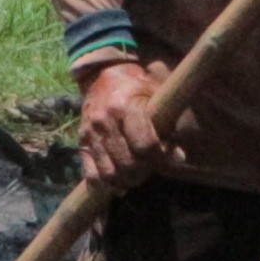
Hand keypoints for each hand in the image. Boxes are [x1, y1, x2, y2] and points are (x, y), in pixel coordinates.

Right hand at [76, 57, 181, 194]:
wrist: (104, 76)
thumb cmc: (139, 87)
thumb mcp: (157, 97)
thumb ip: (169, 125)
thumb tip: (178, 158)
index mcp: (124, 107)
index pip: (145, 146)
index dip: (161, 158)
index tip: (172, 158)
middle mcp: (103, 121)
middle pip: (127, 164)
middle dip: (145, 172)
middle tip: (154, 168)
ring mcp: (90, 133)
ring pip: (109, 173)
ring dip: (127, 181)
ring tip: (138, 176)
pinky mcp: (81, 142)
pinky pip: (91, 174)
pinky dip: (106, 184)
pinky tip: (119, 183)